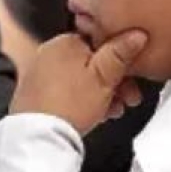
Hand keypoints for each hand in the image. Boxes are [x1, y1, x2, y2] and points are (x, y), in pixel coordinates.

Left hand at [10, 31, 147, 135]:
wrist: (40, 136)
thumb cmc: (70, 106)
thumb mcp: (105, 76)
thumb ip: (121, 53)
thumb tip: (136, 35)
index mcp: (66, 42)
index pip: (100, 43)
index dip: (121, 62)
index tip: (133, 78)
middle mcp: (49, 53)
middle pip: (91, 62)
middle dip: (113, 82)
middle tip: (126, 98)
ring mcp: (39, 73)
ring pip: (80, 79)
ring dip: (100, 94)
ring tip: (112, 110)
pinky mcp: (35, 93)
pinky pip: (65, 91)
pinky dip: (81, 100)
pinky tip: (94, 114)